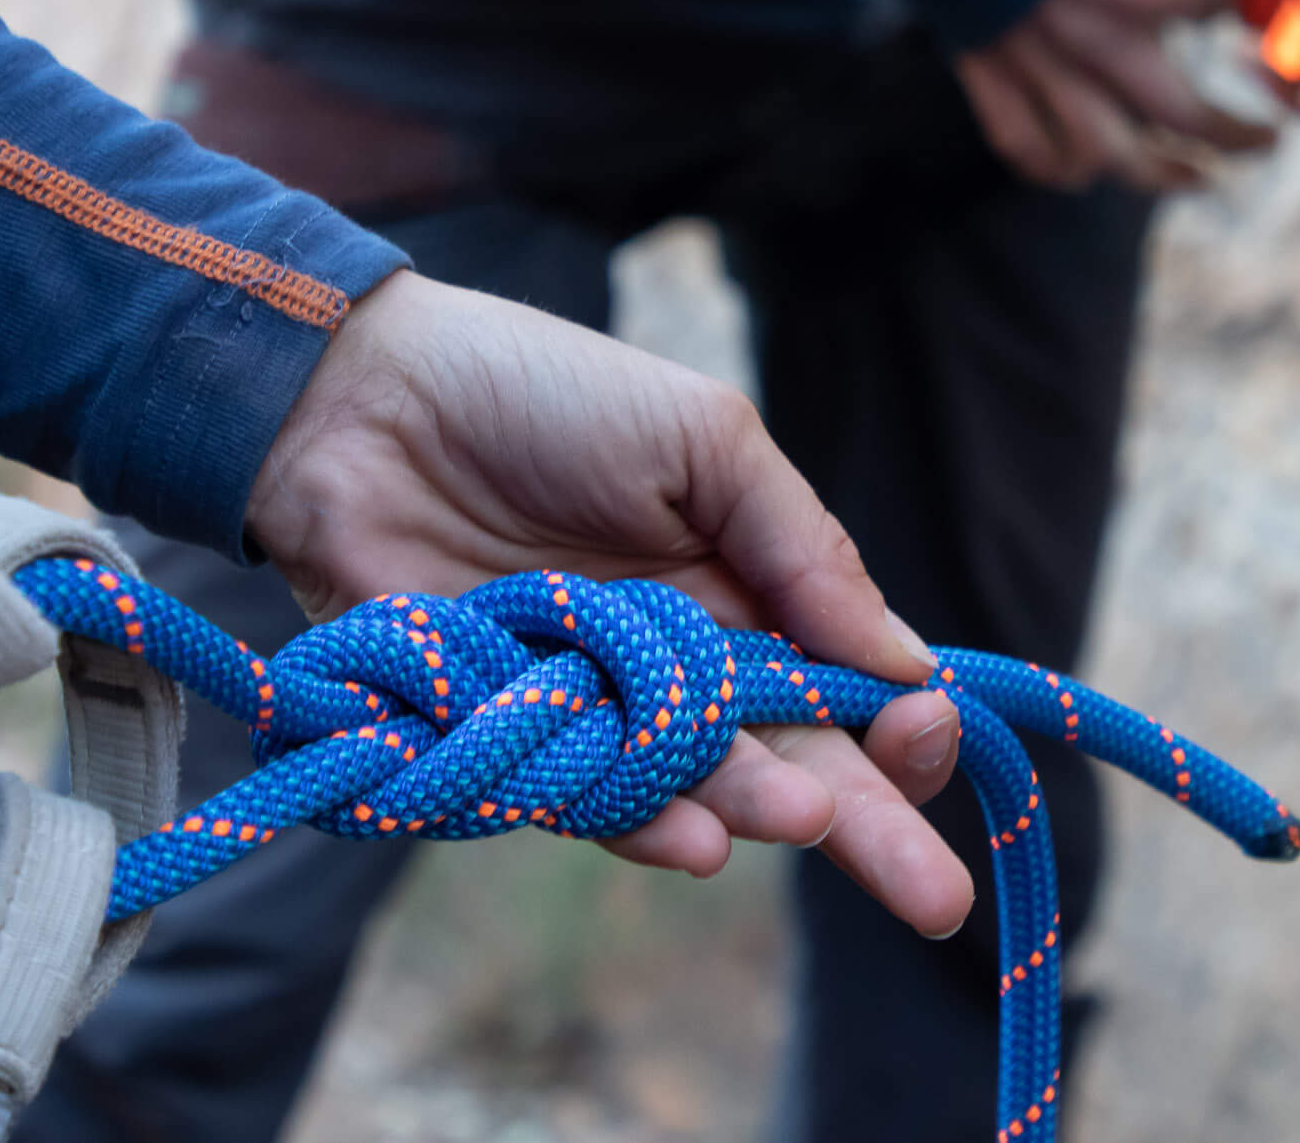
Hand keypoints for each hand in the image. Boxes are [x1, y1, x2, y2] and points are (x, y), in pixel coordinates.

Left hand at [245, 270, 975, 936]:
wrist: (364, 402)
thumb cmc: (542, 397)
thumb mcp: (703, 441)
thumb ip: (802, 549)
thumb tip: (908, 664)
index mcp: (745, 589)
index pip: (847, 683)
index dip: (898, 721)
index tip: (928, 729)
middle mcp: (682, 666)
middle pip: (794, 763)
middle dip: (872, 831)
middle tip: (936, 902)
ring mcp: (597, 711)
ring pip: (695, 790)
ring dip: (755, 810)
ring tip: (806, 819)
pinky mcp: (506, 745)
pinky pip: (583, 804)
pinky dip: (637, 823)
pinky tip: (693, 838)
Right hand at [955, 0, 1276, 190]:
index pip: (1212, 10)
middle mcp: (1101, 42)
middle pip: (1183, 114)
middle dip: (1233, 136)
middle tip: (1265, 142)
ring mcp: (1043, 67)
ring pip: (1111, 153)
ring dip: (1160, 176)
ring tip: (1193, 181)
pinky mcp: (989, 73)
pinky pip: (1027, 143)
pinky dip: (1056, 167)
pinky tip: (1079, 174)